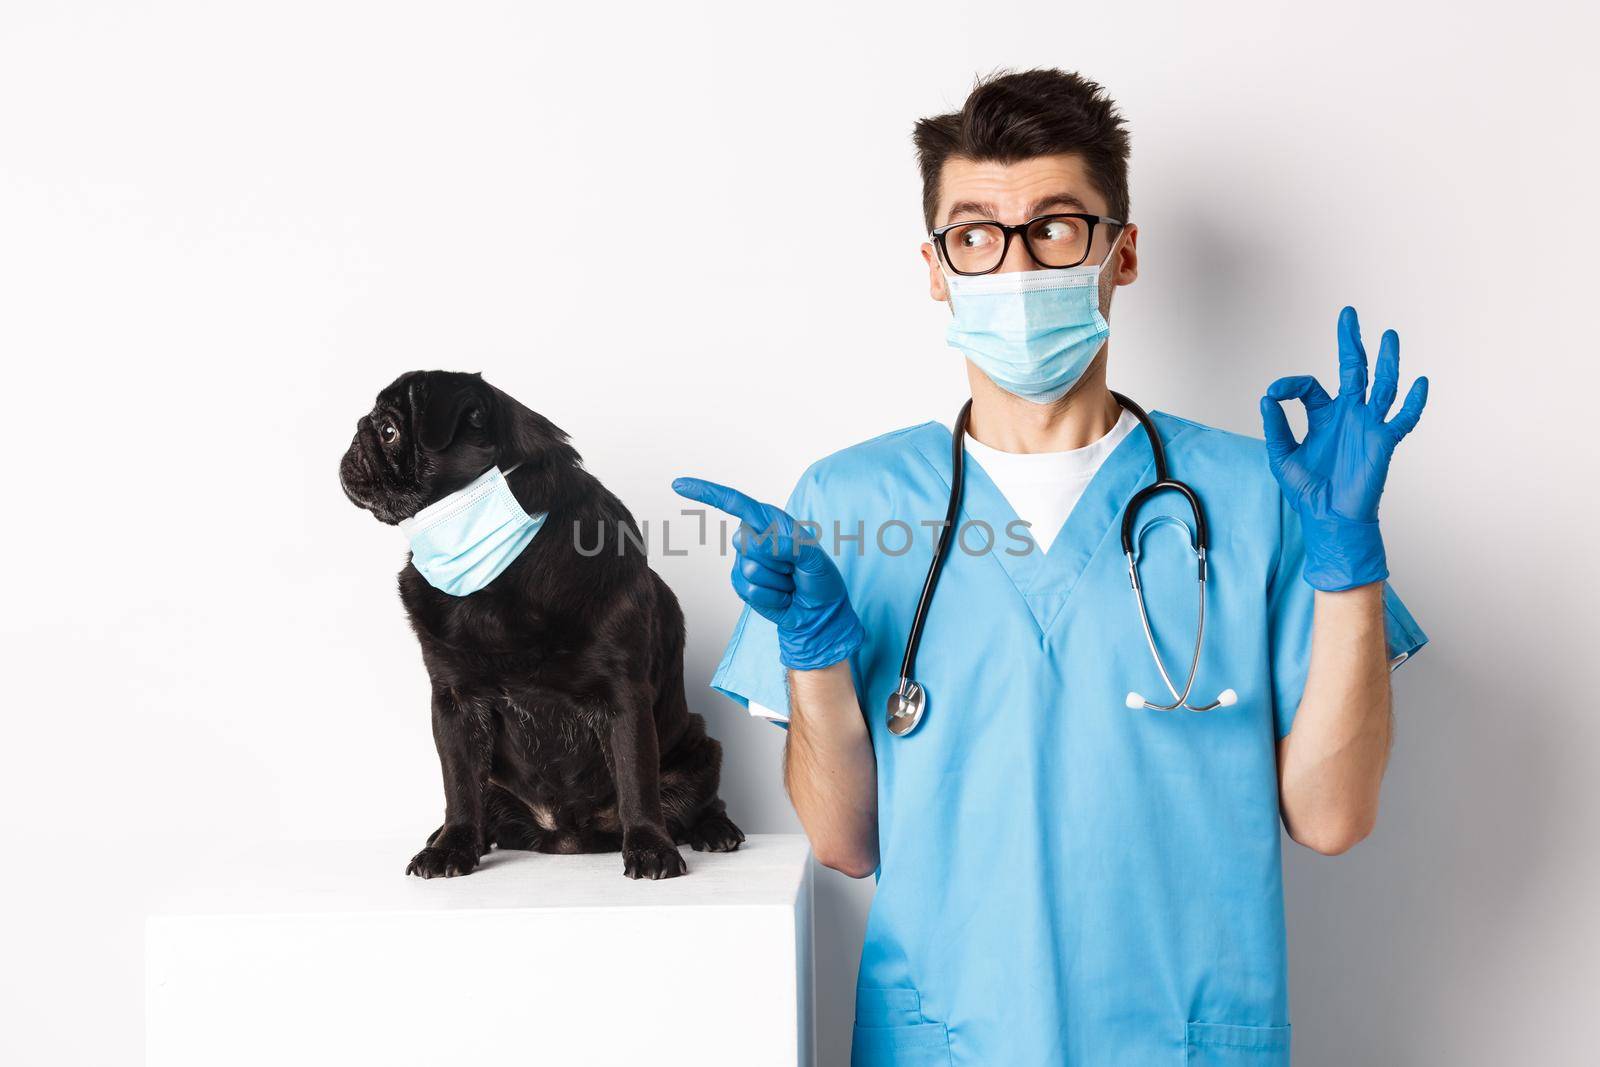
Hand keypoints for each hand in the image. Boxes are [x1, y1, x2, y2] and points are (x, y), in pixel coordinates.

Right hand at [672, 477, 863, 670]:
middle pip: (746, 542)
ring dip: (777, 582)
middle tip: (793, 568)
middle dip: (776, 560)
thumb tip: (759, 542)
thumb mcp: (814, 558)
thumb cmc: (819, 579)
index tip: (679, 485)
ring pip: (749, 569)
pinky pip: (749, 590)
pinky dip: (771, 597)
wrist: (817, 612)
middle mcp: (754, 537)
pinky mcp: (741, 584)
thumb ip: (790, 547)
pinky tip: (782, 595)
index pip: (734, 503)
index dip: (706, 493)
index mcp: (771, 520)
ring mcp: (744, 562)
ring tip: (789, 582)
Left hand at [1260, 306, 1428, 591]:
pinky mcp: (1383, 442)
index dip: (1290, 385)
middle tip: (1348, 315)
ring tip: (1388, 335)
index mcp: (1324, 416)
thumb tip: (1266, 398)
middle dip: (1351, 343)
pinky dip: (1413, 402)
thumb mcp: (1282, 456)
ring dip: (1386, 361)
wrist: (1329, 517)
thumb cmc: (1308, 490)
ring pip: (1382, 386)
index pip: (1310, 386)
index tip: (1274, 392)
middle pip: (1354, 370)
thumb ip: (1275, 427)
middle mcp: (1348, 415)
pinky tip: (1420, 382)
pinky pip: (1403, 419)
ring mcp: (1368, 426)